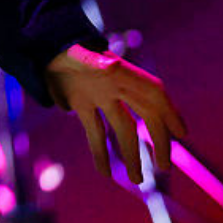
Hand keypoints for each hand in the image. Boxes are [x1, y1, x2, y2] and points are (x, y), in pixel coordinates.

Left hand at [44, 44, 187, 184]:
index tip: (182, 134)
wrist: (40, 42)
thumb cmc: (64, 47)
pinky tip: (104, 172)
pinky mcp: (80, 102)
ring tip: (137, 180)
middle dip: (157, 140)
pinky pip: (94, 131)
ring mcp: (98, 95)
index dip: (170, 112)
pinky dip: (99, 151)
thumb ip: (94, 61)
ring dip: (130, 153)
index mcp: (120, 73)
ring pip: (121, 128)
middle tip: (164, 167)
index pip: (153, 93)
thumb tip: (113, 64)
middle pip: (144, 115)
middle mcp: (113, 86)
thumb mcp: (77, 53)